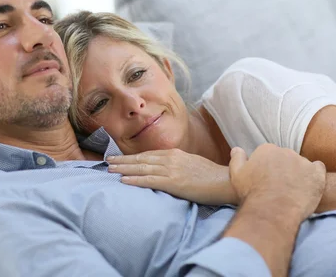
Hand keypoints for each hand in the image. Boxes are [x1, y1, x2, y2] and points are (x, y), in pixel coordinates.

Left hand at [107, 149, 235, 204]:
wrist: (227, 181)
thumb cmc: (212, 175)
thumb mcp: (193, 163)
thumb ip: (179, 163)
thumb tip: (168, 167)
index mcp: (175, 153)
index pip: (148, 154)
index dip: (133, 156)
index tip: (120, 158)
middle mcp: (171, 158)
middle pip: (141, 158)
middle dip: (123, 160)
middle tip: (108, 162)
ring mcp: (172, 170)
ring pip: (142, 168)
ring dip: (124, 169)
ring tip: (110, 170)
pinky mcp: (174, 183)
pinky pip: (150, 181)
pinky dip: (135, 180)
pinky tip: (124, 182)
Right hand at [229, 144, 325, 220]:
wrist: (272, 211)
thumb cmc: (252, 194)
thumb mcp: (236, 175)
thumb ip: (237, 159)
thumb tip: (237, 149)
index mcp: (267, 149)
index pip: (269, 154)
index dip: (268, 167)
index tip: (266, 179)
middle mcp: (285, 151)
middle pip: (286, 158)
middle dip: (284, 168)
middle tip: (280, 186)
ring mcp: (303, 162)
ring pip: (301, 164)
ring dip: (298, 173)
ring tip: (293, 190)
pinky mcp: (316, 174)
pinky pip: (318, 169)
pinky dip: (314, 175)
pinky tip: (308, 186)